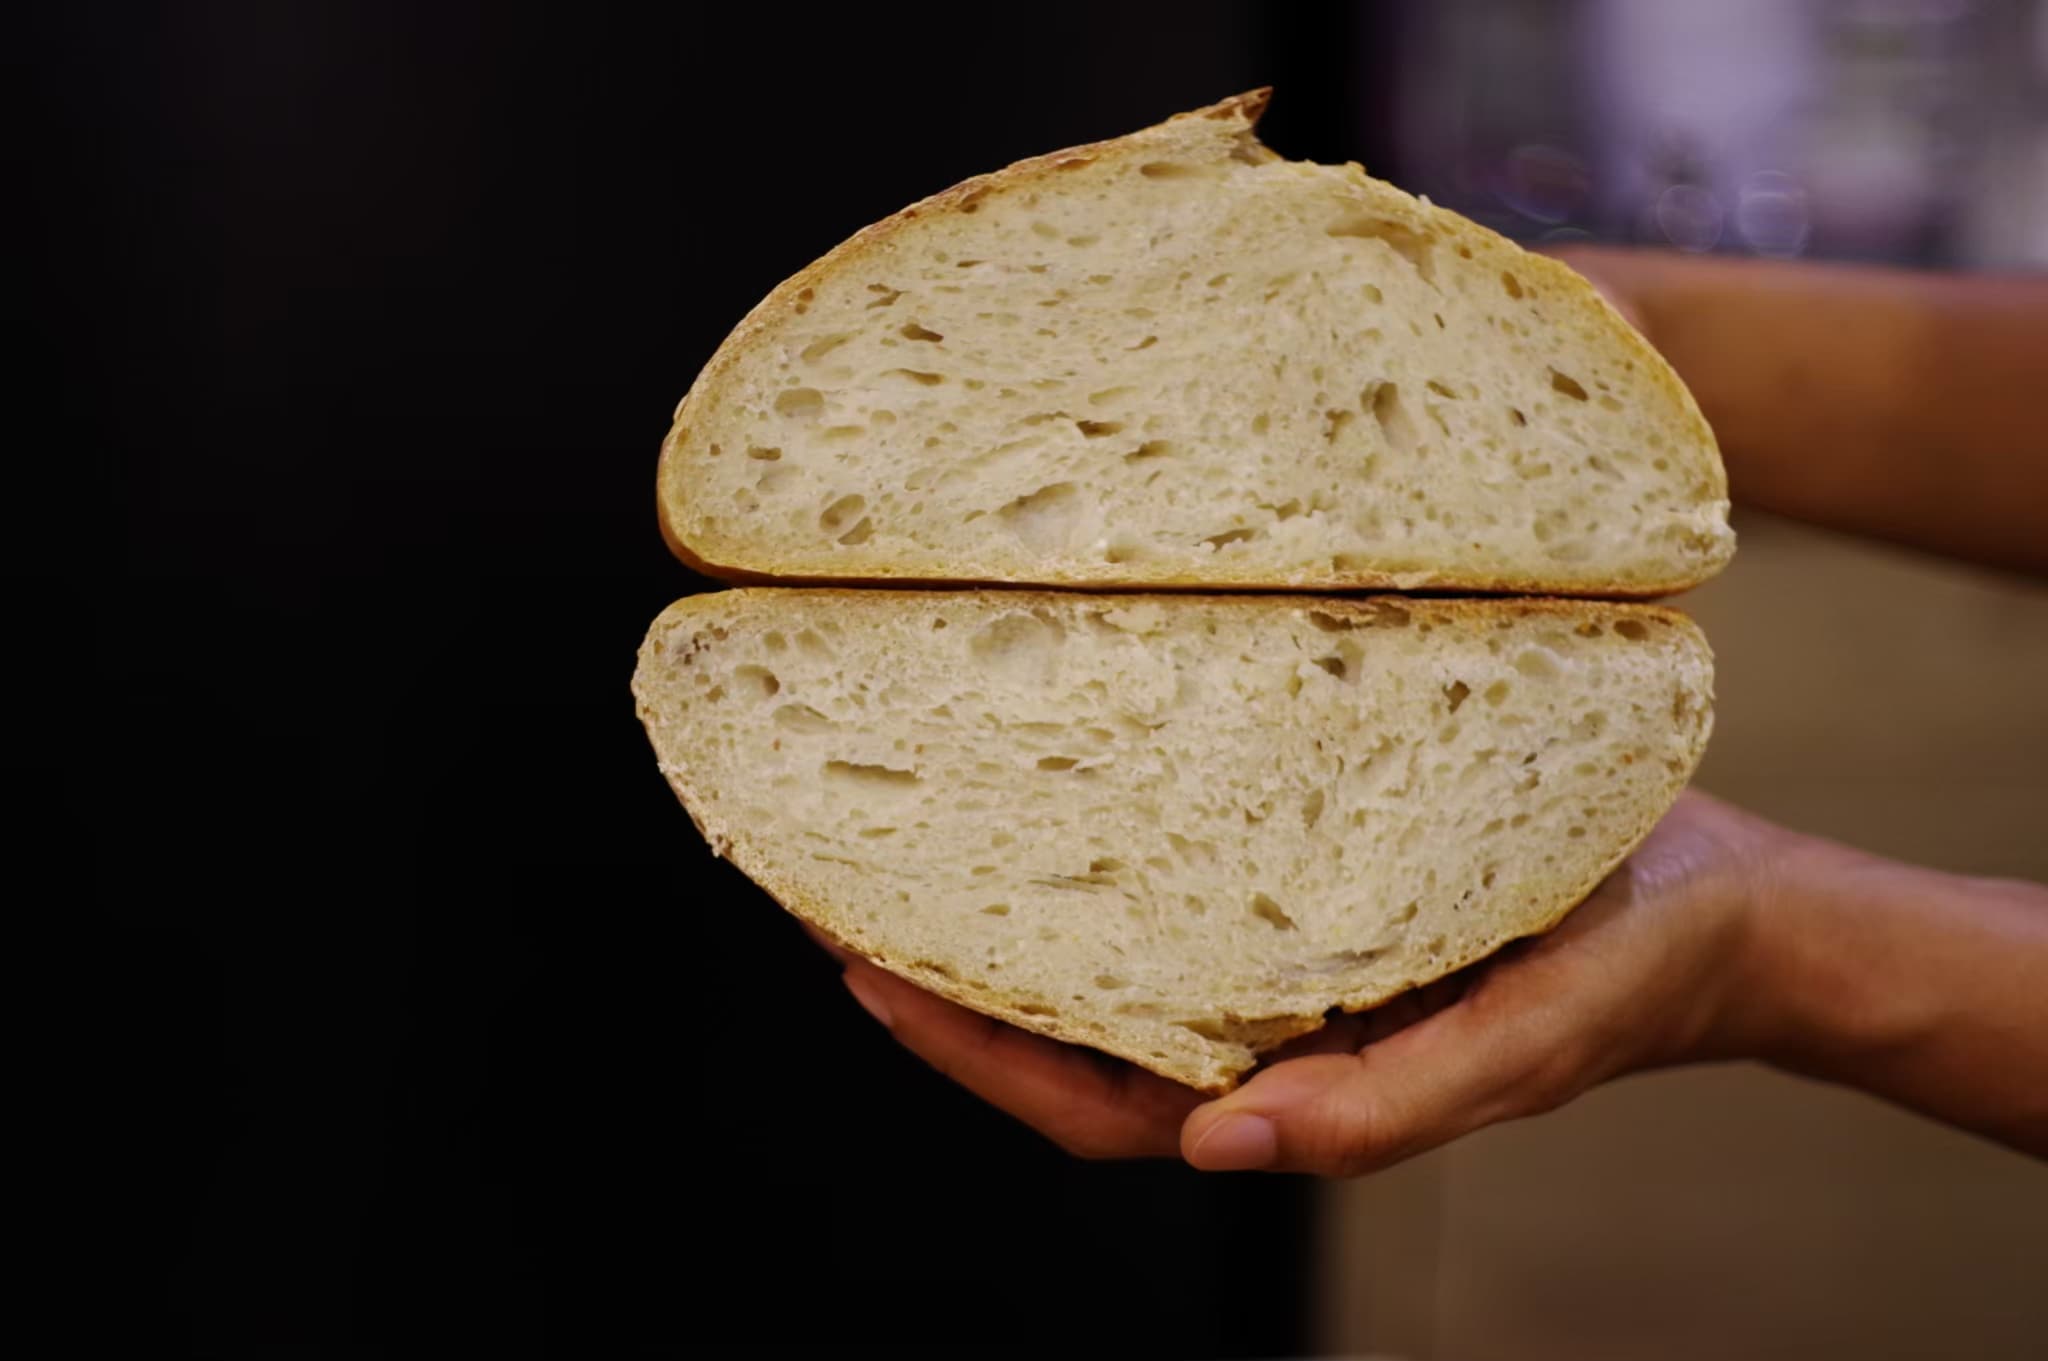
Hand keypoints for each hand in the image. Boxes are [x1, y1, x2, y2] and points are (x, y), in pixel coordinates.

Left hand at [832, 791, 1796, 1174]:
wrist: (1720, 895)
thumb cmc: (1625, 977)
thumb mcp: (1522, 1043)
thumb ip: (1386, 1111)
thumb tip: (1223, 1147)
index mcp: (1281, 1078)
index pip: (1085, 1090)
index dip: (963, 1047)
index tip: (857, 963)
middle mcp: (1252, 1010)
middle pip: (1062, 1003)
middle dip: (940, 950)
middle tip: (822, 856)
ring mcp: (1268, 937)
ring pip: (1102, 923)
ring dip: (1000, 875)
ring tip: (902, 789)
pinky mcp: (1301, 856)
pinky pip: (1170, 846)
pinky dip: (1096, 814)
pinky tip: (1053, 743)